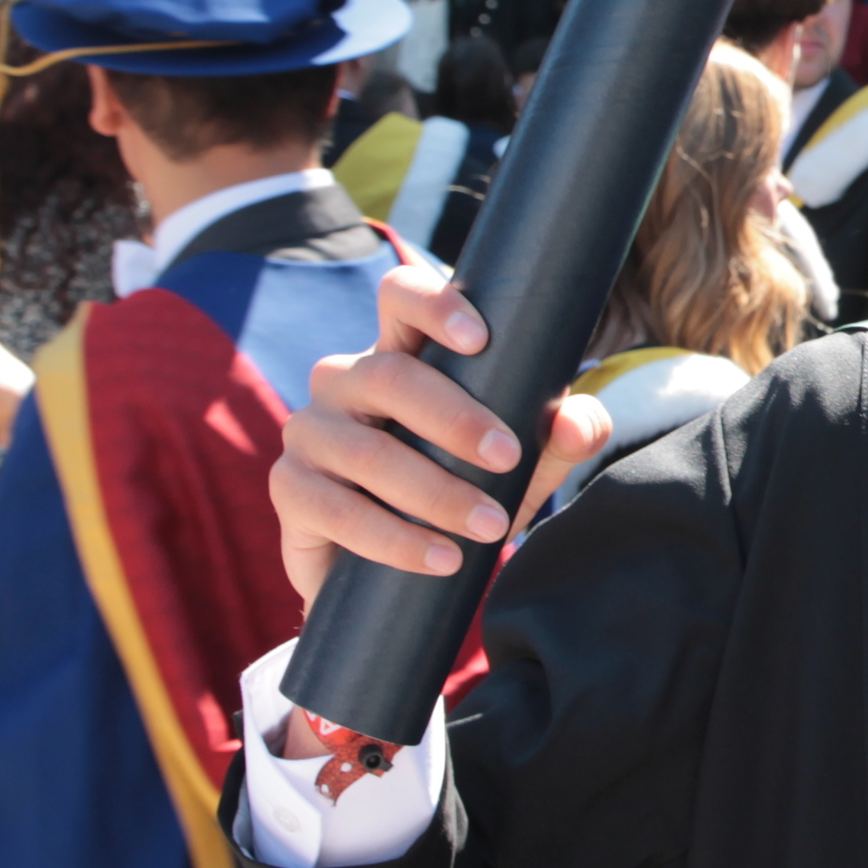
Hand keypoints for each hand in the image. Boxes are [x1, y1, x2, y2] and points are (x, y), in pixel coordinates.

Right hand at [270, 264, 613, 610]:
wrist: (406, 570)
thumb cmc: (467, 488)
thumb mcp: (525, 464)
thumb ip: (560, 436)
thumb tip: (577, 421)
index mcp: (400, 353)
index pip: (401, 297)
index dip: (433, 305)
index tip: (480, 338)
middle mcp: (345, 381)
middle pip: (388, 375)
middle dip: (454, 418)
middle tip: (509, 458)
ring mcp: (310, 432)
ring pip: (366, 450)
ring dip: (435, 492)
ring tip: (491, 526)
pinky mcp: (291, 490)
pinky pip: (337, 510)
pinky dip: (396, 538)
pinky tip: (443, 557)